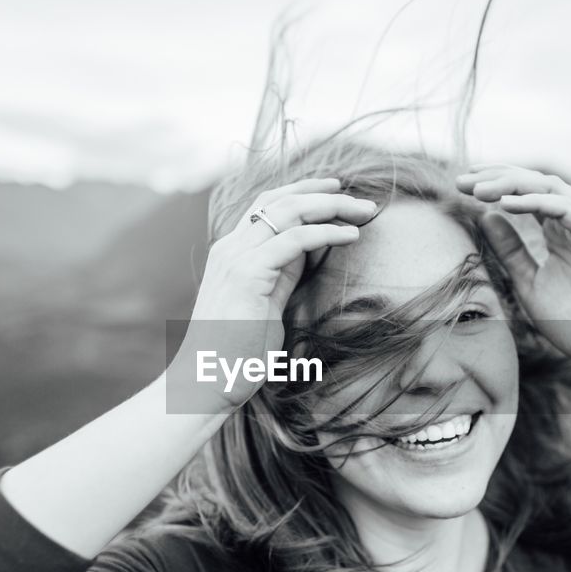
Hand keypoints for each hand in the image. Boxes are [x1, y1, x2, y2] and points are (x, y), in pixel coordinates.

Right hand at [173, 178, 374, 410]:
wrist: (206, 380)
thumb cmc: (236, 352)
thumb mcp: (265, 304)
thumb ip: (281, 275)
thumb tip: (307, 252)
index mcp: (232, 253)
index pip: (266, 204)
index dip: (302, 191)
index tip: (335, 190)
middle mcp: (230, 248)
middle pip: (280, 199)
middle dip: (323, 193)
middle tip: (360, 199)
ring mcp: (236, 258)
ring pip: (288, 211)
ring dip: (331, 206)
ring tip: (363, 211)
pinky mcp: (248, 275)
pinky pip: (294, 240)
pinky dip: (326, 232)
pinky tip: (350, 235)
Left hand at [455, 164, 570, 370]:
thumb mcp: (528, 282)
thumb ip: (510, 250)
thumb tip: (486, 216)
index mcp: (557, 233)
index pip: (525, 195)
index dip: (495, 185)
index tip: (462, 186)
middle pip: (533, 184)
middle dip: (497, 177)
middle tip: (462, 180)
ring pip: (548, 187)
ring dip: (511, 184)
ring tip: (478, 189)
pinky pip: (564, 208)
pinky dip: (534, 202)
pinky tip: (506, 204)